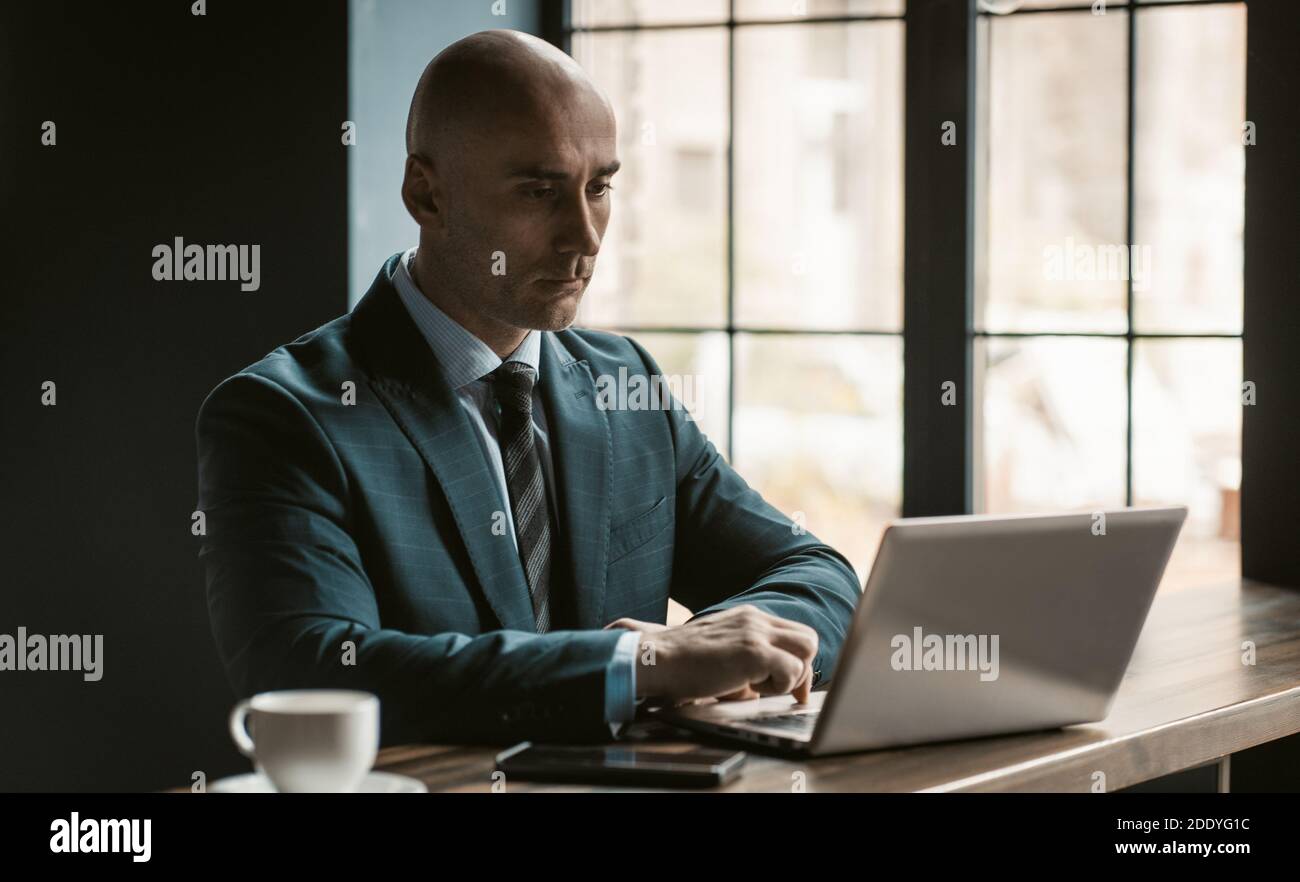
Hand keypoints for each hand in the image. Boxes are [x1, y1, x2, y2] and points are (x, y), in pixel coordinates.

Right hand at [626, 605, 816, 705]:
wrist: (657, 659)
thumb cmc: (683, 662)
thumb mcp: (722, 649)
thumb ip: (749, 658)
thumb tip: (776, 684)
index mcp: (750, 617)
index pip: (794, 633)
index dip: (798, 662)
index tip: (789, 686)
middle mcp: (757, 619)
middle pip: (808, 639)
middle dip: (801, 669)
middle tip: (778, 689)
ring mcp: (756, 633)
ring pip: (806, 651)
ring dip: (789, 676)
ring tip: (757, 685)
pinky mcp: (754, 652)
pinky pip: (792, 670)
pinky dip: (778, 686)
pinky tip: (749, 687)